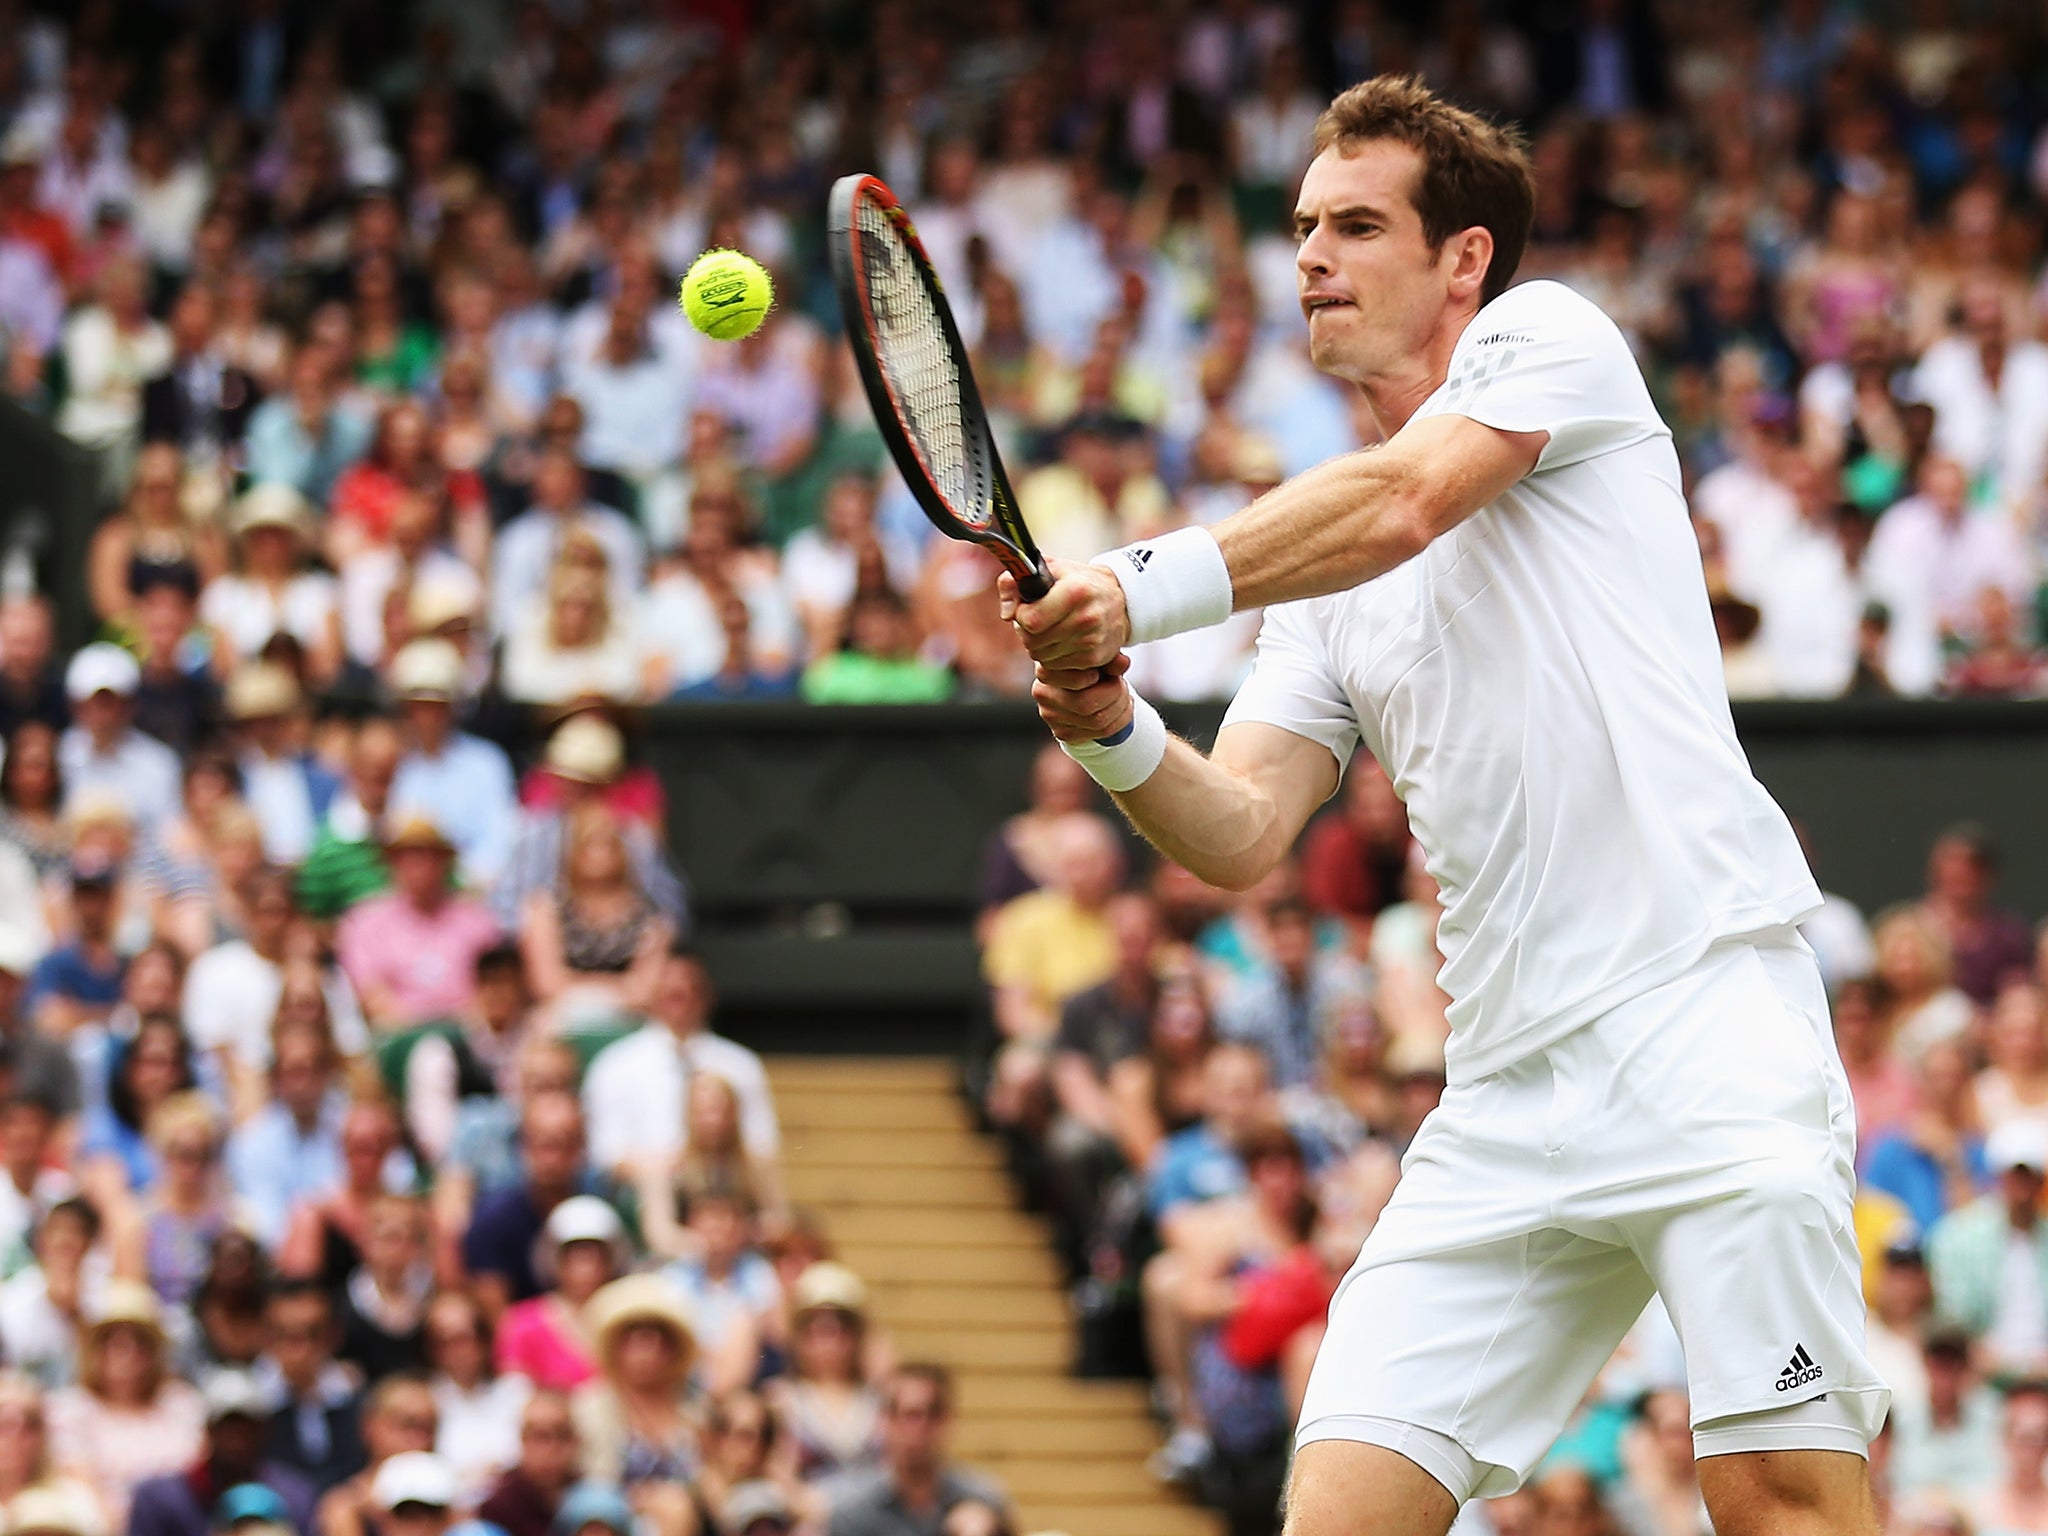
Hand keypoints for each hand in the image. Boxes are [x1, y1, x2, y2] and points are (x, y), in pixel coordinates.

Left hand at [999, 557, 1131, 670]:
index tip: (1028, 608)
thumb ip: (1014, 581)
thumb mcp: (1047, 568)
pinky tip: (1062, 640)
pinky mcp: (1094, 659)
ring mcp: (1091, 641)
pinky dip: (1053, 656)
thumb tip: (1007, 614)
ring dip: (1039, 645)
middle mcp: (1086, 618)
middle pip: (1033, 642)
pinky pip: (1056, 667)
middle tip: (1037, 619)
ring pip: (1042, 658)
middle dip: (1027, 632)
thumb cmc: (1077, 581)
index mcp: (1075, 591)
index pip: (1031, 620)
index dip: (1022, 615)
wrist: (1121, 599)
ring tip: (1050, 629)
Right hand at [1031, 653, 1133, 742]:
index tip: (1102, 674)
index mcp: (1047, 668)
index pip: (1076, 680)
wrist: (1082, 691)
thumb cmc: (1089, 667)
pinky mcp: (1063, 733)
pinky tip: (1121, 709)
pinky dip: (1120, 721)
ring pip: (1097, 721)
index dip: (1096, 678)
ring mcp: (1051, 716)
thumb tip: (1123, 663)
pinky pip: (1102, 732)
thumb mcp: (1099, 659)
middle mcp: (1042, 693)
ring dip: (1121, 708)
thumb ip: (1109, 659)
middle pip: (1085, 704)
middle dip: (1114, 695)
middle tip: (1121, 685)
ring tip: (1124, 695)